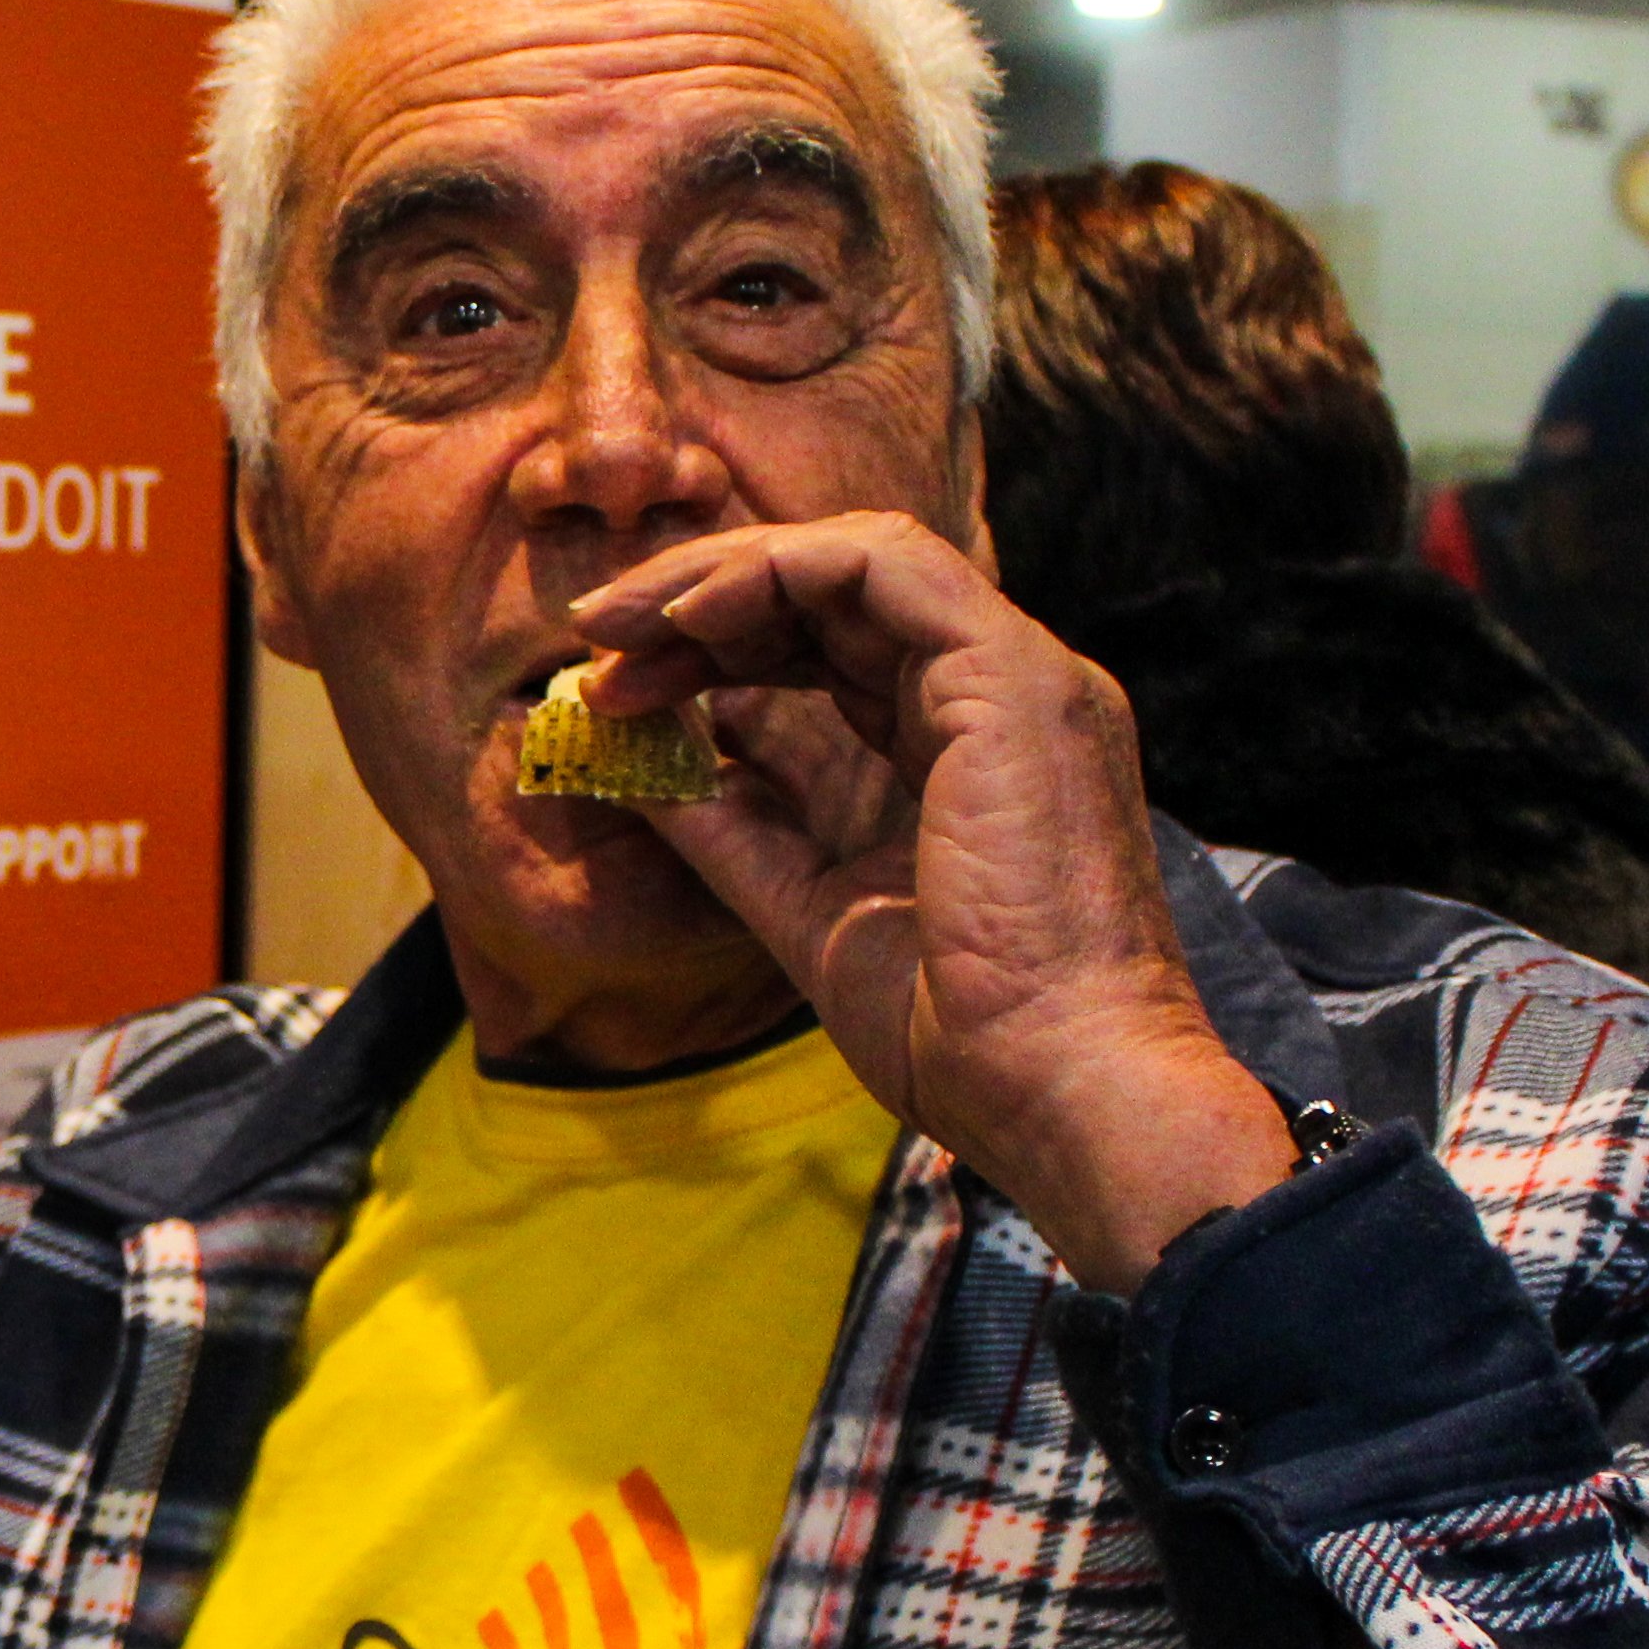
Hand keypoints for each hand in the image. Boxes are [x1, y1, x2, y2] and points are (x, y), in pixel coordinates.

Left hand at [570, 513, 1294, 1289]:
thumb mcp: (809, 914)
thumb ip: (735, 833)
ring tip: (616, 622)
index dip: (713, 651)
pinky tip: (686, 617)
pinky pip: (880, 569)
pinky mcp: (1013, 679)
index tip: (613, 691)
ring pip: (855, 557)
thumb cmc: (959, 1038)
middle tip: (589, 633)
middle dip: (699, 597)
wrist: (1060, 1091)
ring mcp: (1020, 679)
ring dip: (721, 573)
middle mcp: (1003, 696)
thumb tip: (639, 768)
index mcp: (968, 750)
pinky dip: (772, 573)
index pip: (831, 648)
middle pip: (835, 589)